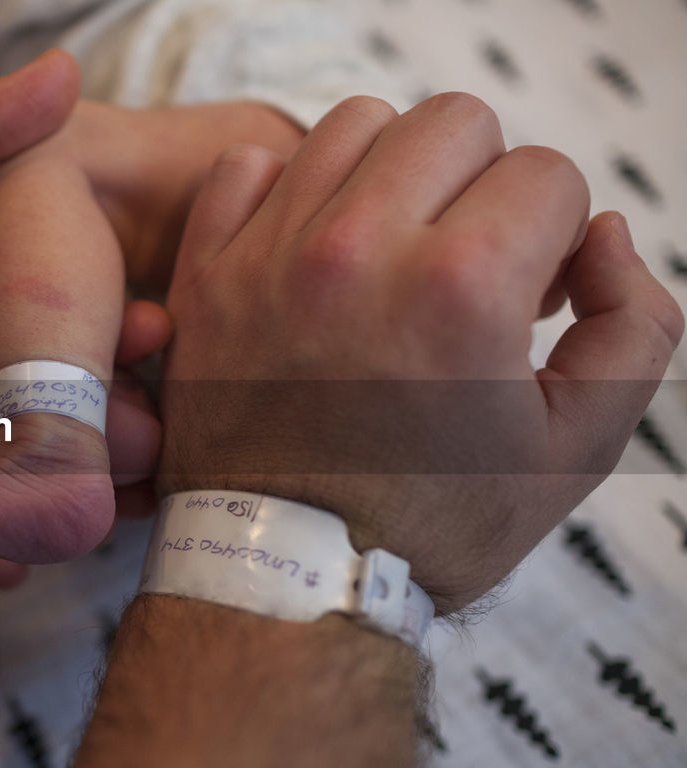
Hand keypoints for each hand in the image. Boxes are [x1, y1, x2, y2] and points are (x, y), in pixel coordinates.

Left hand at [159, 93, 682, 613]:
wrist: (291, 575)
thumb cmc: (433, 522)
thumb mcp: (578, 448)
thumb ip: (632, 323)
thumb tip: (600, 233)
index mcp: (460, 289)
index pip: (546, 173)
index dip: (555, 234)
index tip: (528, 292)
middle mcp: (358, 251)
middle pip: (453, 123)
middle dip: (485, 185)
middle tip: (468, 261)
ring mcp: (269, 257)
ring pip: (354, 125)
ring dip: (393, 175)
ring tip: (393, 250)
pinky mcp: (205, 276)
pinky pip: (248, 169)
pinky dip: (289, 192)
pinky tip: (313, 250)